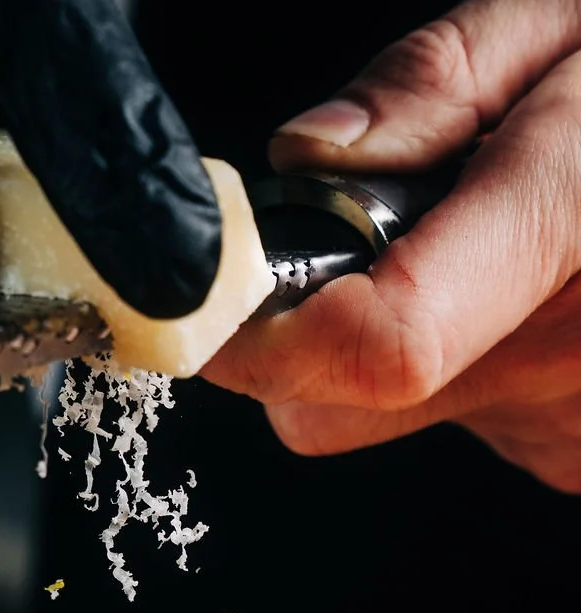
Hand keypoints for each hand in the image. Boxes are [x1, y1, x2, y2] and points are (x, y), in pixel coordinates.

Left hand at [202, 0, 580, 492]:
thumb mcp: (573, 14)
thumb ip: (435, 81)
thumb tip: (304, 162)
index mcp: (579, 230)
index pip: (377, 347)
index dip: (265, 334)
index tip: (214, 296)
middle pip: (339, 411)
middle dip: (316, 328)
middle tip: (387, 229)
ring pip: (398, 420)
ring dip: (416, 338)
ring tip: (513, 249)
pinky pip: (475, 424)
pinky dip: (482, 364)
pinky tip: (551, 297)